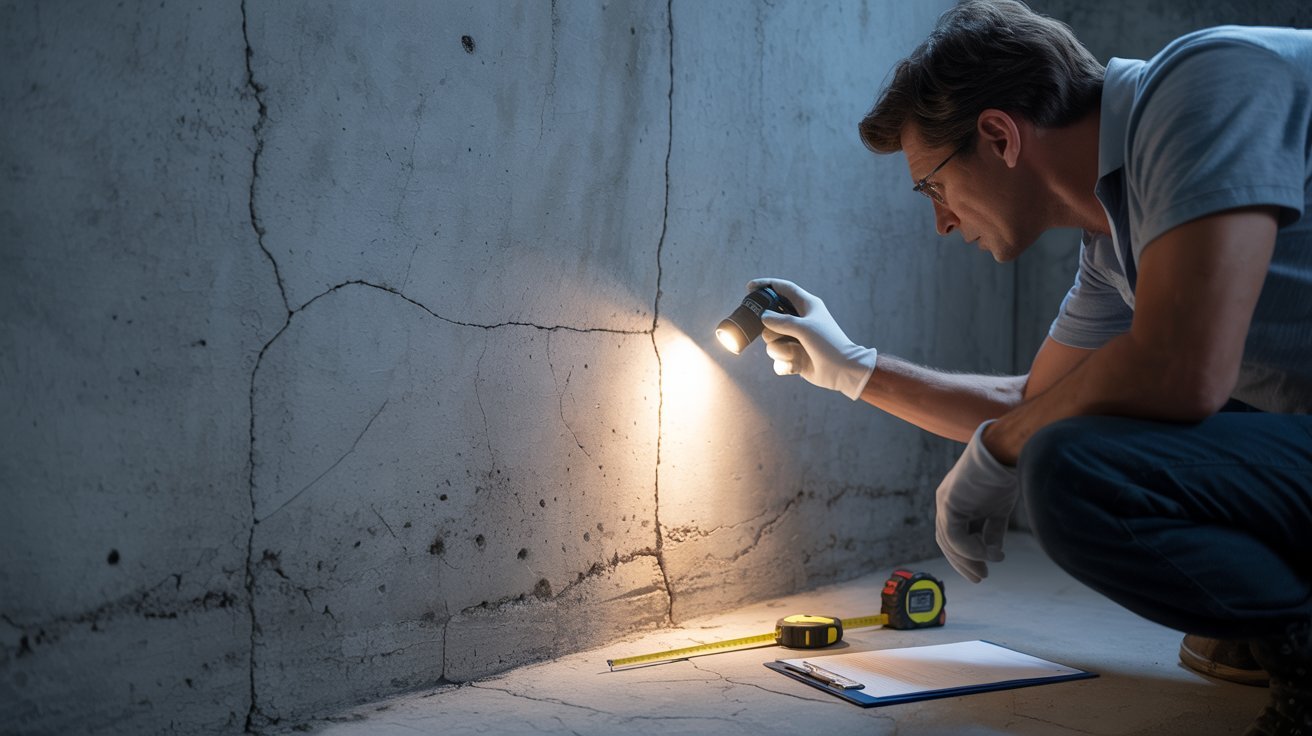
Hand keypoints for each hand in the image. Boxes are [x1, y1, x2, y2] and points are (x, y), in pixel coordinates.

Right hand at [746, 278, 876, 400]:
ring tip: (795, 353)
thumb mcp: (804, 328)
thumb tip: (763, 317)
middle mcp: (800, 320)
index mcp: (807, 305)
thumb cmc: (828, 344)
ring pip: (771, 340)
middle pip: (771, 318)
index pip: (783, 288)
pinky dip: (785, 363)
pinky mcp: (795, 356)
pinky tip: (797, 365)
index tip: (749, 287)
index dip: (766, 285)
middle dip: (770, 329)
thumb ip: (781, 320)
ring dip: (780, 349)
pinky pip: (777, 358)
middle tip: (777, 334)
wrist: (843, 371)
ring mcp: (797, 339)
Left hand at [934, 420, 1018, 582]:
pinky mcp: (948, 502)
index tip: (983, 572)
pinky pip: (954, 535)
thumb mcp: (999, 508)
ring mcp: (944, 502)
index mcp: (957, 503)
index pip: (954, 536)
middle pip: (947, 542)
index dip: (967, 557)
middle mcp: (946, 503)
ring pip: (949, 541)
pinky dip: (971, 549)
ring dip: (968, 559)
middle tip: (980, 578)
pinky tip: (991, 554)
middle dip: (963, 563)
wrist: (1005, 451)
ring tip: (986, 570)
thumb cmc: (1005, 474)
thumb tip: (993, 553)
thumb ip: (993, 529)